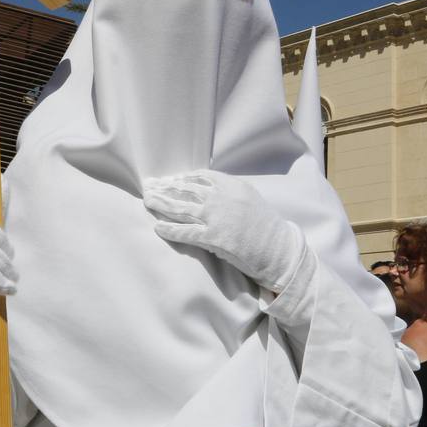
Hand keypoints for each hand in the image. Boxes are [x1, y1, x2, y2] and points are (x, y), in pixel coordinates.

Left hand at [143, 169, 304, 292]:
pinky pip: (185, 232)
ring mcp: (217, 217)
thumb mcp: (248, 197)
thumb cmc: (264, 225)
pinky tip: (157, 227)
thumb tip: (202, 188)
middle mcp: (222, 197)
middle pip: (185, 190)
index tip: (168, 180)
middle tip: (149, 186)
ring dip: (161, 204)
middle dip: (165, 188)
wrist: (278, 249)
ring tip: (147, 201)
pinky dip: (169, 230)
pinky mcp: (214, 237)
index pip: (199, 177)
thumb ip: (227, 190)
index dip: (180, 178)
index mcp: (231, 185)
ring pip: (181, 208)